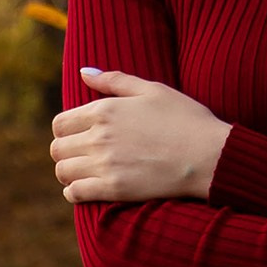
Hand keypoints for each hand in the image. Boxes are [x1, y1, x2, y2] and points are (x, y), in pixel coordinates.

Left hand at [51, 70, 232, 203]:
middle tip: (81, 155)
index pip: (61, 123)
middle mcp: (99, 136)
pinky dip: (74, 192)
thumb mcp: (152, 90)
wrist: (209, 155)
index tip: (77, 136)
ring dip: (68, 172)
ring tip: (83, 172)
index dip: (66, 130)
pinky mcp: (114, 189)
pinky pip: (75, 193)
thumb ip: (114, 80)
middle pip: (57, 148)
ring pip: (63, 171)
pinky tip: (85, 189)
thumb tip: (84, 72)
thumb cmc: (185, 118)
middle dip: (65, 151)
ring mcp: (105, 164)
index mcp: (104, 110)